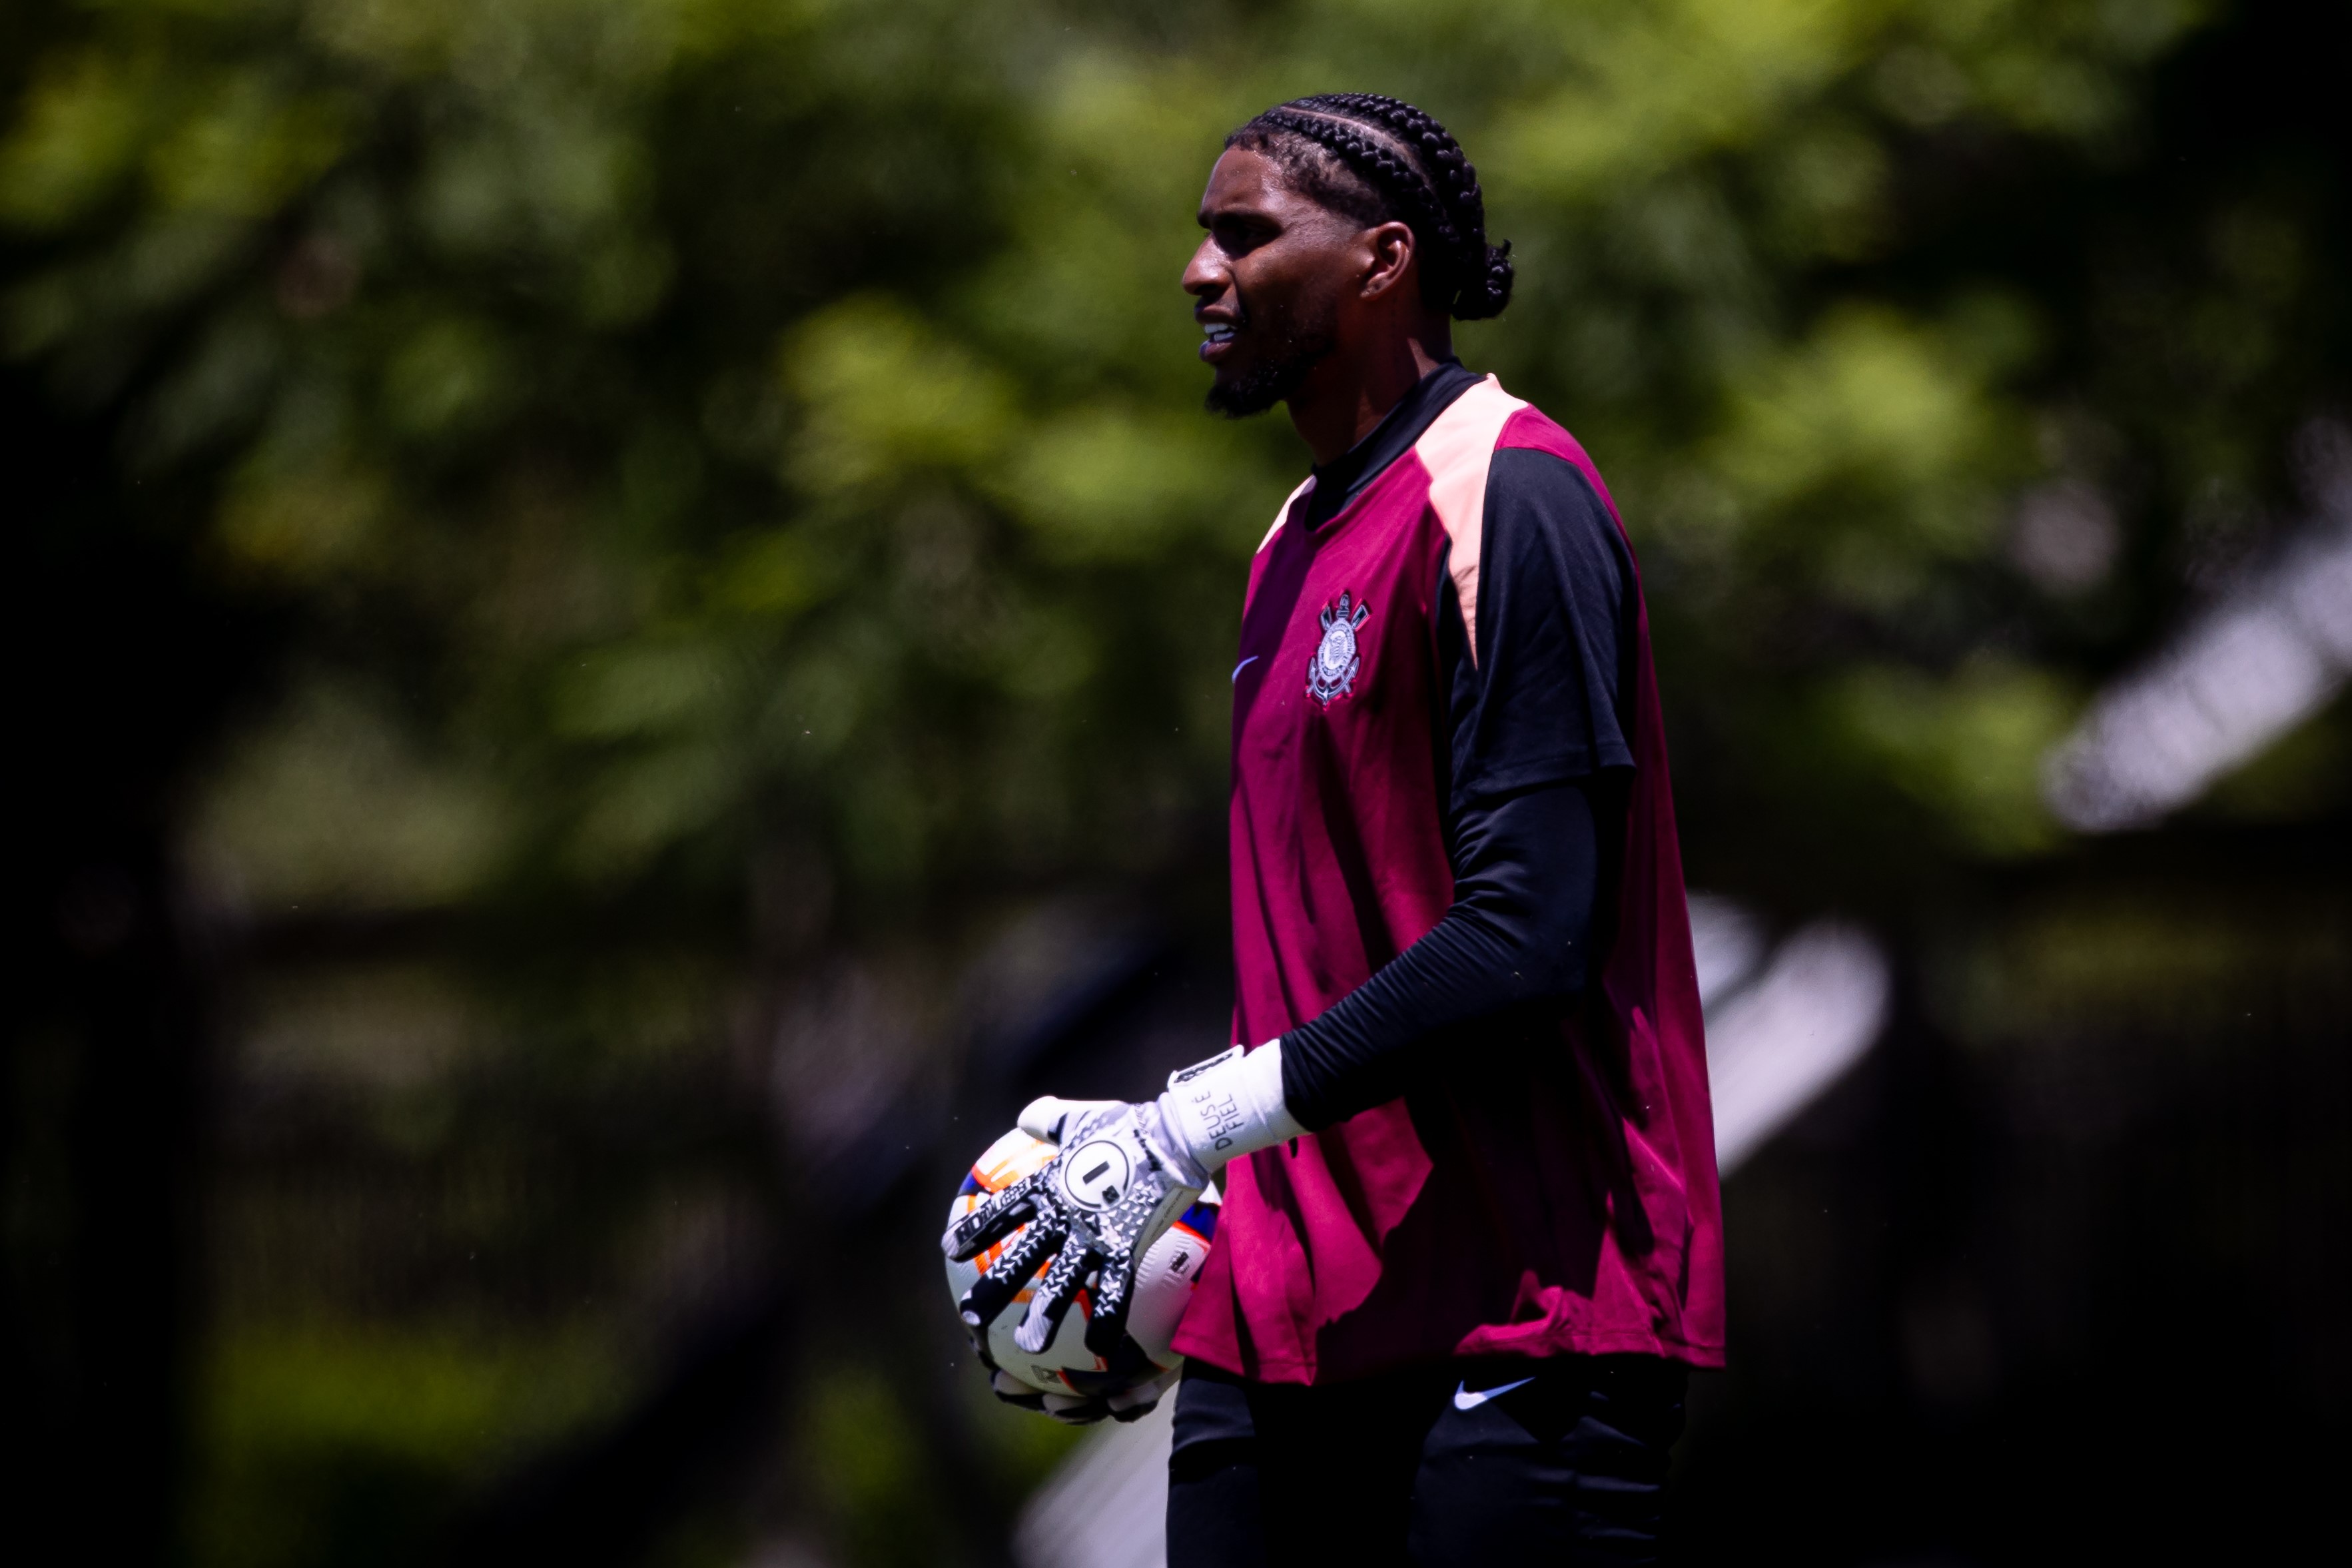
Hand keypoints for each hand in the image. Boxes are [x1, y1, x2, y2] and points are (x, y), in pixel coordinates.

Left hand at [941, 1044, 1300, 1360]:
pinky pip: (1115, 1289)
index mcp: (1050, 1184)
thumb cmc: (1130, 1123)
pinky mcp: (1125, 1245)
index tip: (947, 1250)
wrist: (1171, 1134)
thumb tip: (1026, 1114)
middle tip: (970, 1319)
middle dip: (995, 1288)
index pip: (1003, 1210)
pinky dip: (1107, 1318)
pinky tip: (1100, 1348)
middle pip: (1021, 1255)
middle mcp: (1063, 1213)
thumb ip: (1050, 1118)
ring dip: (1045, 1315)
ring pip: (1062, 1280)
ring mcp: (1092, 1232)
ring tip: (1028, 1345)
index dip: (975, 1230)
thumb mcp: (1081, 1117)